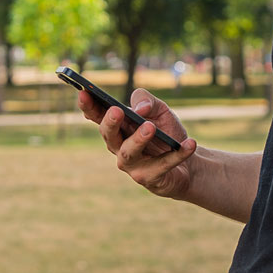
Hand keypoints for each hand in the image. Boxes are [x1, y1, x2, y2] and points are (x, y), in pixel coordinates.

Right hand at [78, 88, 195, 199]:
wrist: (189, 163)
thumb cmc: (166, 133)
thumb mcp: (160, 110)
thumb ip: (147, 101)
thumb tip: (139, 109)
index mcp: (117, 128)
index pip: (97, 116)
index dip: (89, 106)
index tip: (83, 93)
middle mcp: (119, 147)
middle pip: (109, 136)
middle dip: (111, 123)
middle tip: (117, 111)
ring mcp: (133, 165)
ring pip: (130, 153)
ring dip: (139, 139)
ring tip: (150, 127)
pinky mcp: (150, 178)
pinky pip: (163, 165)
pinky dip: (178, 154)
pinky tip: (190, 143)